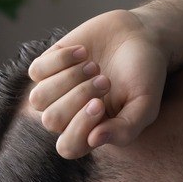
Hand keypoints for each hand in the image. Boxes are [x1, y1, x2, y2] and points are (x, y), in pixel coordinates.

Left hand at [28, 9, 167, 158]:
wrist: (139, 35)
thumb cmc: (144, 74)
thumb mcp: (146, 105)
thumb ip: (126, 129)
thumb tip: (94, 140)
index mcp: (91, 131)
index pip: (68, 147)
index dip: (79, 127)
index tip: (100, 103)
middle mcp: (69, 115)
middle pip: (52, 121)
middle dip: (79, 97)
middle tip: (104, 80)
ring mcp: (55, 91)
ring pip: (39, 98)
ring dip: (69, 79)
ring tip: (93, 66)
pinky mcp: (47, 66)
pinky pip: (36, 72)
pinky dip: (61, 60)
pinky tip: (83, 52)